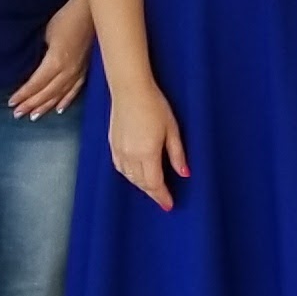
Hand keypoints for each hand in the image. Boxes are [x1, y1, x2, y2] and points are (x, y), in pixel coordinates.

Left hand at [11, 0, 92, 117]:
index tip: (11, 102)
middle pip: (47, 93)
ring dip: (46, 106)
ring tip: (33, 116)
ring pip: (60, 95)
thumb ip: (37, 53)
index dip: (23, 94)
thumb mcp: (45, 34)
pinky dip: (66, 100)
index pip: (36, 84)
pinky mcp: (85, 69)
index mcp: (56, 61)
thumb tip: (26, 67)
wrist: (88, 12)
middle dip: (31, 104)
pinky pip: (75, 90)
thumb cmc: (65, 18)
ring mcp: (78, 71)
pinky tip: (59, 109)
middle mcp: (68, 71)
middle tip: (17, 113)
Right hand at [107, 77, 186, 210]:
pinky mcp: (112, 144)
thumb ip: (177, 154)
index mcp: (147, 153)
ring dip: (141, 185)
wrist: (130, 90)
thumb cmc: (155, 106)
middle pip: (141, 183)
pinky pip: (120, 168)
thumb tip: (184, 174)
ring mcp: (119, 150)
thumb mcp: (173, 130)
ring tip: (152, 189)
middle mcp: (130, 156)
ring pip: (129, 177)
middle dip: (153, 193)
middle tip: (163, 199)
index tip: (169, 205)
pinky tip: (136, 175)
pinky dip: (129, 176)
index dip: (162, 196)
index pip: (155, 183)